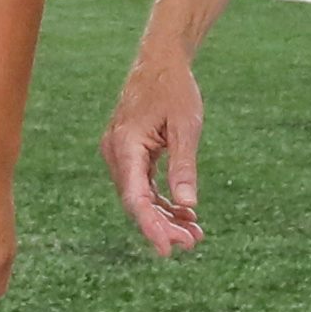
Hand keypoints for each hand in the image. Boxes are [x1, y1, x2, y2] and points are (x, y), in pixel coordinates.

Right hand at [101, 48, 206, 256]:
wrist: (161, 62)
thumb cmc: (174, 89)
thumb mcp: (186, 127)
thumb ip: (184, 167)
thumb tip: (188, 206)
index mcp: (125, 146)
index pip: (135, 198)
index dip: (151, 227)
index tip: (168, 249)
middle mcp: (116, 153)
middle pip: (136, 203)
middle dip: (163, 226)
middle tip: (193, 243)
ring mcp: (119, 154)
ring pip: (139, 197)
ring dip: (164, 217)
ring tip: (194, 235)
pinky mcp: (128, 154)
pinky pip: (142, 186)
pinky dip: (162, 201)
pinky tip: (185, 215)